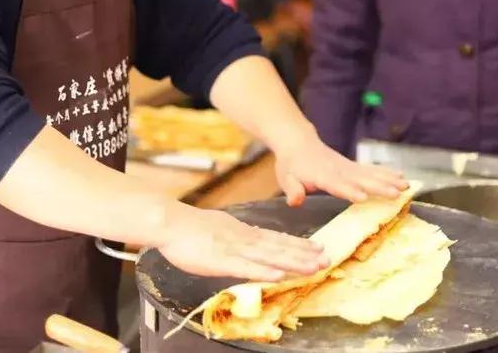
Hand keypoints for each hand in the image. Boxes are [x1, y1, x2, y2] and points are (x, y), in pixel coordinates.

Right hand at [156, 203, 329, 281]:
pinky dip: (263, 272)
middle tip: (327, 259)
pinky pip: (246, 268)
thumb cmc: (191, 228)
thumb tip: (252, 239)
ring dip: (293, 262)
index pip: (276, 239)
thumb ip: (238, 236)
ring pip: (269, 257)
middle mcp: (244, 239)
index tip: (318, 248)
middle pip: (279, 247)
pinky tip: (279, 276)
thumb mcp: (221, 229)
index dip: (298, 245)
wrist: (170, 223)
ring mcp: (234, 250)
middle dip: (304, 254)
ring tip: (313, 267)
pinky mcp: (221, 261)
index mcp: (243, 232)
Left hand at [274, 136, 407, 206]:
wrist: (299, 142)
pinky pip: (372, 170)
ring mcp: (348, 167)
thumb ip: (292, 189)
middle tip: (396, 193)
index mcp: (321, 175)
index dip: (348, 190)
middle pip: (360, 179)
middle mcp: (339, 170)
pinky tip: (401, 176)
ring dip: (389, 180)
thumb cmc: (292, 164)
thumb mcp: (286, 178)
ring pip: (371, 174)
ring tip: (406, 186)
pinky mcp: (353, 166)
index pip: (336, 184)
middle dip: (379, 186)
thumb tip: (295, 201)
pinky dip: (386, 172)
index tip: (362, 196)